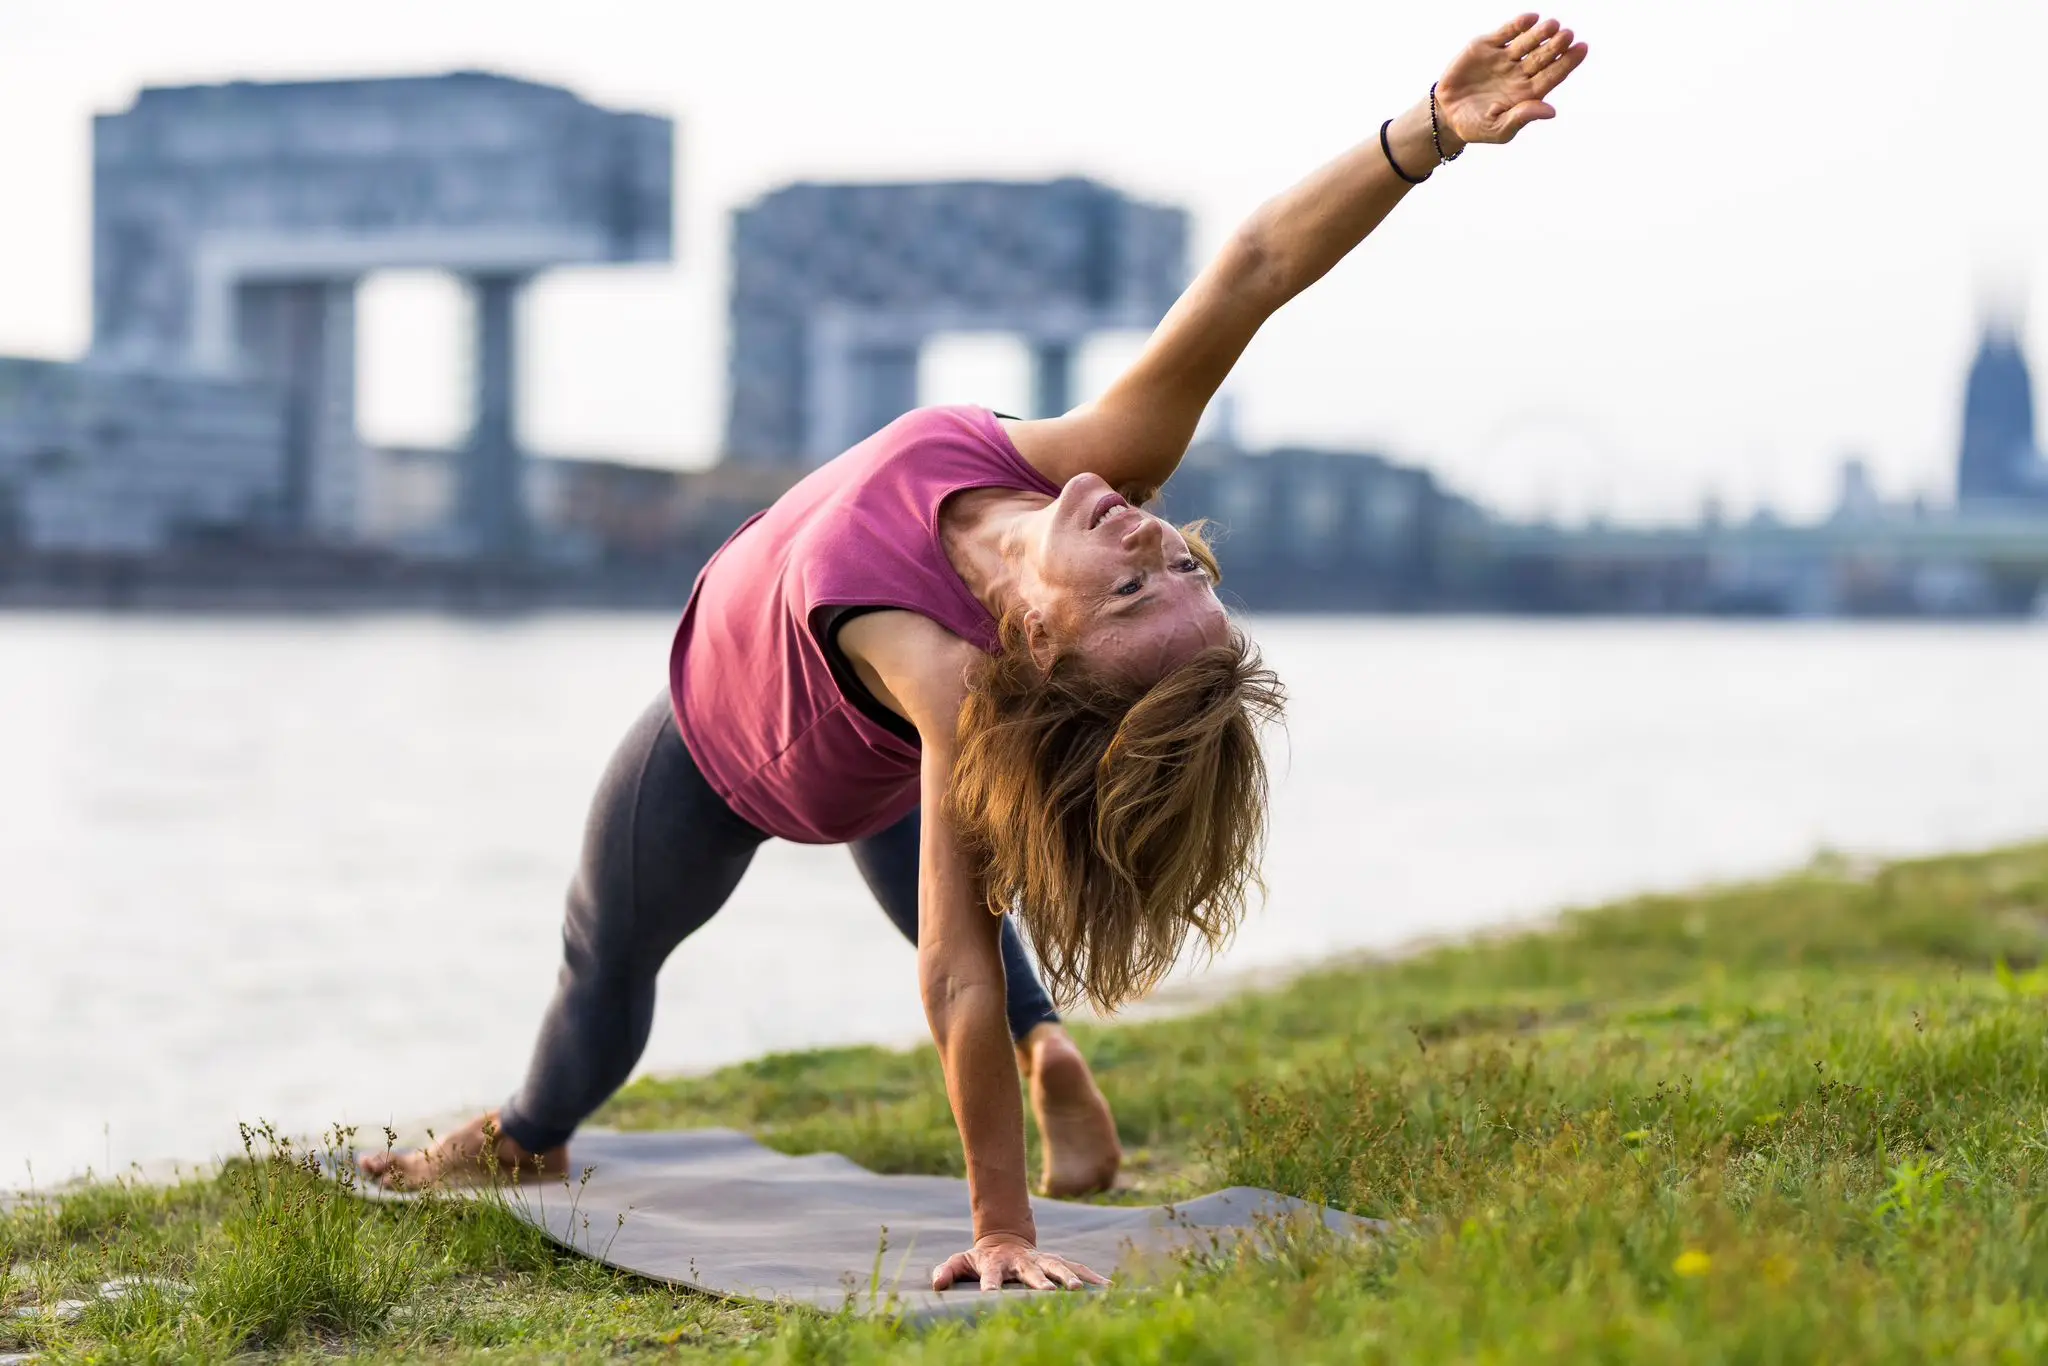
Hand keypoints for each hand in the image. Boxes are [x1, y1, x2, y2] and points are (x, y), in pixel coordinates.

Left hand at [930, 1234, 1109, 1291]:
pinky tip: (1108, 1288)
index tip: (989, 1296)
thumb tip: (936, 1285)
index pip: (990, 1275)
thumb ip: (947, 1271)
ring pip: (1058, 1267)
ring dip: (1068, 1279)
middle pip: (1030, 1271)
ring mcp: (1042, 1259)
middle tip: (1046, 1293)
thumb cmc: (980, 1258)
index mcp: (996, 1263)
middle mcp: (1022, 1261)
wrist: (1005, 1238)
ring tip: (1079, 1291)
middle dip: (1039, 1282)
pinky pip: (1078, 1268)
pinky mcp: (1057, 1262)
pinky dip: (1093, 1278)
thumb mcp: (960, 1261)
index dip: (989, 1284)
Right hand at [1434, 13, 1589, 148]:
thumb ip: (1522, 118)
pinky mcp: (1488, 46)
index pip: (1553, 75)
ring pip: (1528, 42)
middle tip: (1567, 34)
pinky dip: (1518, 25)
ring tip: (1552, 25)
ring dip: (1541, 33)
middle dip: (1556, 45)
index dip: (1568, 62)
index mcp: (1528, 93)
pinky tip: (1530, 19)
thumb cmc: (1475, 126)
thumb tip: (1551, 111)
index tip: (1582, 48)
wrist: (1445, 114)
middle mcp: (1521, 72)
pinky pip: (1507, 33)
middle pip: (1543, 56)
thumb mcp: (1498, 129)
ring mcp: (1505, 58)